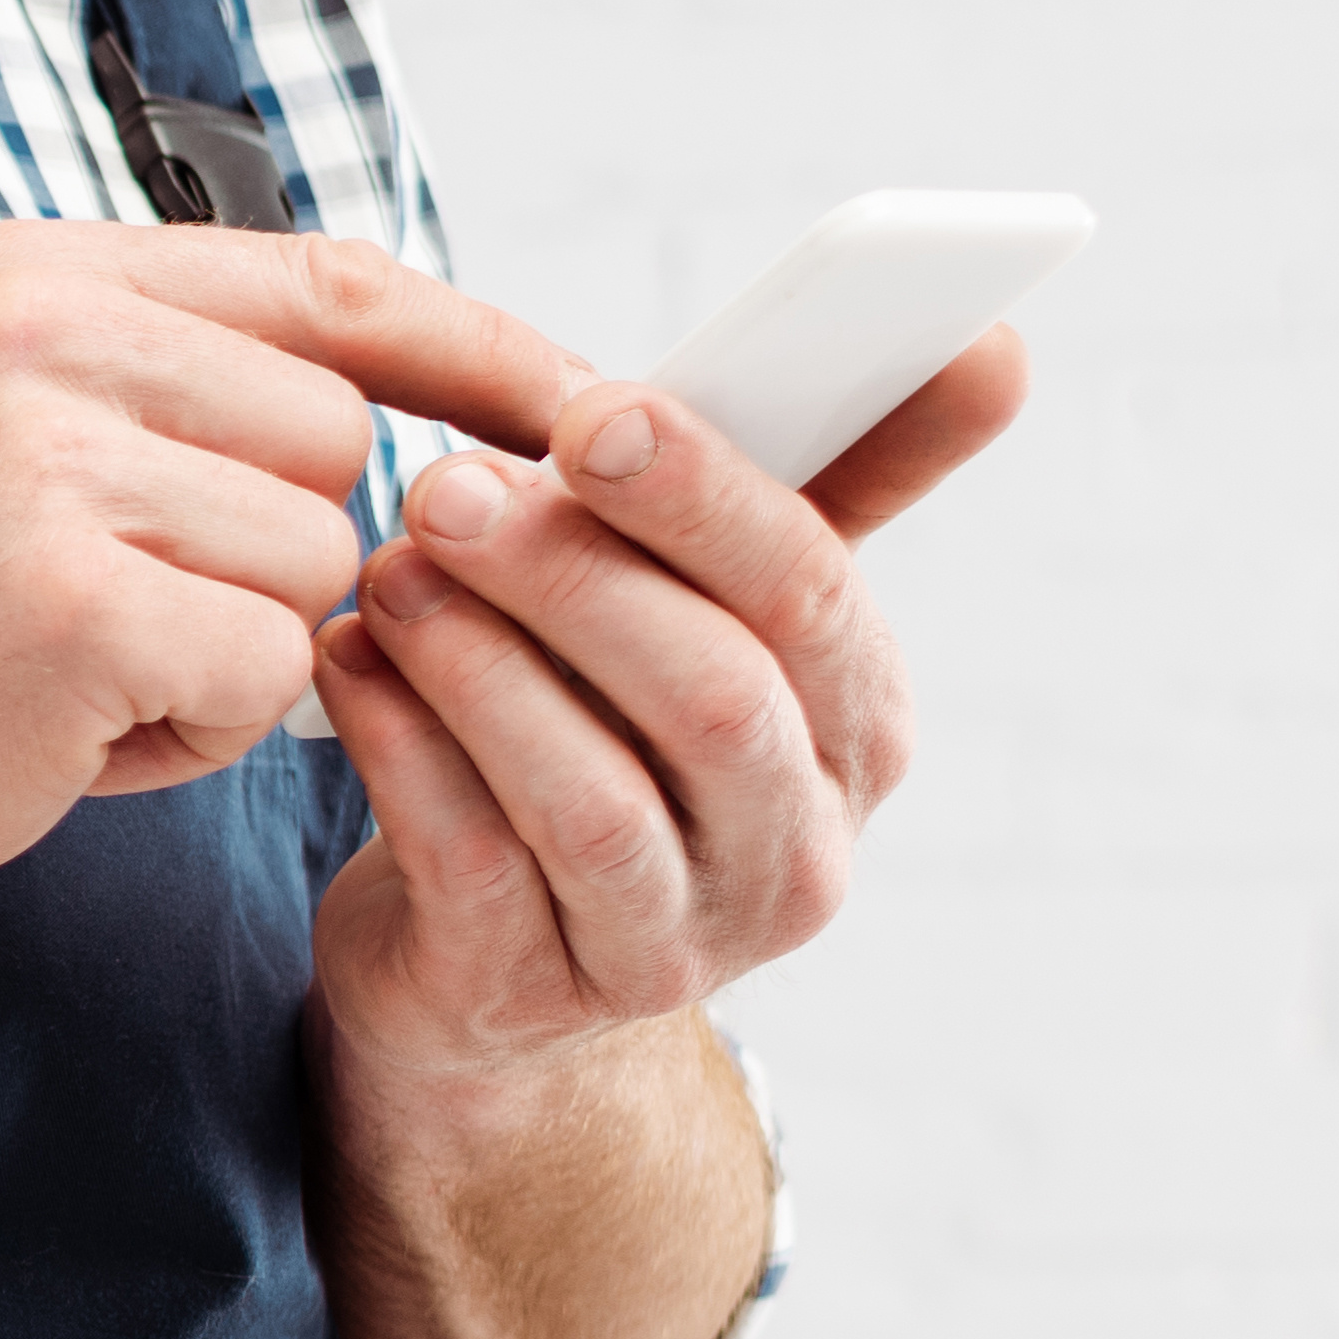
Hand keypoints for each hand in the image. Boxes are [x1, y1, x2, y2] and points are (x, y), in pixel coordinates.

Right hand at [0, 221, 588, 926]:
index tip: (580, 405)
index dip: (471, 351)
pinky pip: (270, 662)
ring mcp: (49, 461)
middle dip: (269, 548)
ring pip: (316, 554)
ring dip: (232, 646)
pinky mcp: (75, 599)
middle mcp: (38, 335)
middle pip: (335, 435)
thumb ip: (148, 373)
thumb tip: (374, 381)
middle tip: (115, 610)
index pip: (329, 281)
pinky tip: (77, 730)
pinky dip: (200, 726)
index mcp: (29, 273)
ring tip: (81, 672)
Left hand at [303, 329, 1022, 1080]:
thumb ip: (827, 479)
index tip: (598, 411)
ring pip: (588, 796)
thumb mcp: (724, 613)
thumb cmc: (612, 734)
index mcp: (856, 731)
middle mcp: (791, 853)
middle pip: (711, 697)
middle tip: (447, 489)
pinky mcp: (530, 995)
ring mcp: (668, 946)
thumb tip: (990, 343)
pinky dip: (401, 747)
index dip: (707, 497)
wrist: (491, 959)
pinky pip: (469, 861)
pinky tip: (348, 661)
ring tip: (389, 571)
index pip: (812, 596)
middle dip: (575, 577)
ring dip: (478, 665)